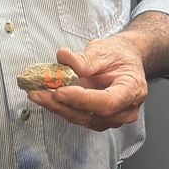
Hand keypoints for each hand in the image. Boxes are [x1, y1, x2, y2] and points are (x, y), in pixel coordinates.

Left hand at [25, 35, 148, 130]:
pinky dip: (59, 107)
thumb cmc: (118, 55)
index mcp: (132, 90)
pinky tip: (44, 97)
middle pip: (91, 115)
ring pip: (81, 118)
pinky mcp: (97, 119)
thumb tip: (63, 57)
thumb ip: (84, 58)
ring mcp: (111, 118)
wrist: (124, 60)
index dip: (82, 99)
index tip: (60, 91)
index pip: (107, 102)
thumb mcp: (103, 50)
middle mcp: (124, 110)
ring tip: (36, 93)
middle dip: (61, 105)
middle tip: (38, 93)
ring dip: (56, 107)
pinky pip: (76, 116)